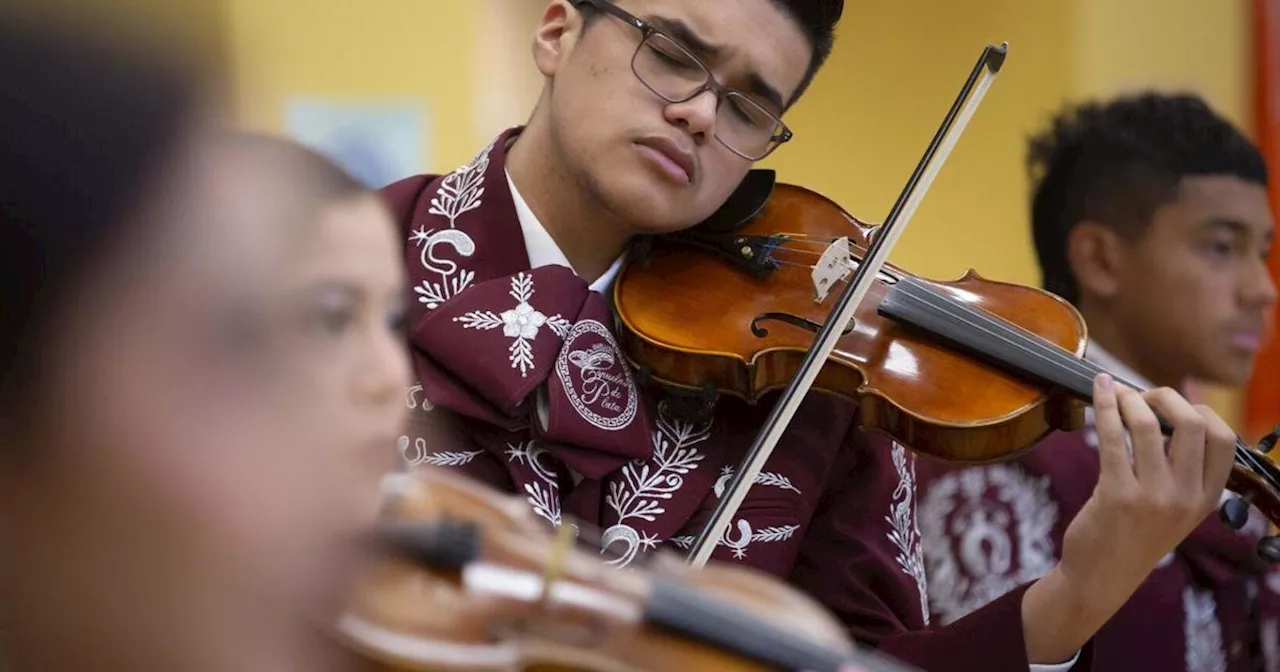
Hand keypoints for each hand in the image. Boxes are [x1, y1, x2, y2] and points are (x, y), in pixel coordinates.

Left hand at [1020, 373, 1235, 662]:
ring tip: (1114, 392)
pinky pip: (1113, 437)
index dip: (1200, 410)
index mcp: (1206, 499)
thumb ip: (1180, 469)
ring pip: (1149, 425)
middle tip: (1141, 395)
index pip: (1225, 440)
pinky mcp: (1116, 495)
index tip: (1172, 403)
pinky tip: (1098, 390)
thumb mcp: (1173, 509)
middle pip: (1193, 424)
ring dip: (1128, 399)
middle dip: (1165, 397)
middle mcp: (1186, 497)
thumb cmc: (1132, 536)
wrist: (1100, 579)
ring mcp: (1153, 497)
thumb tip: (1174, 412)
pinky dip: (1105, 406)